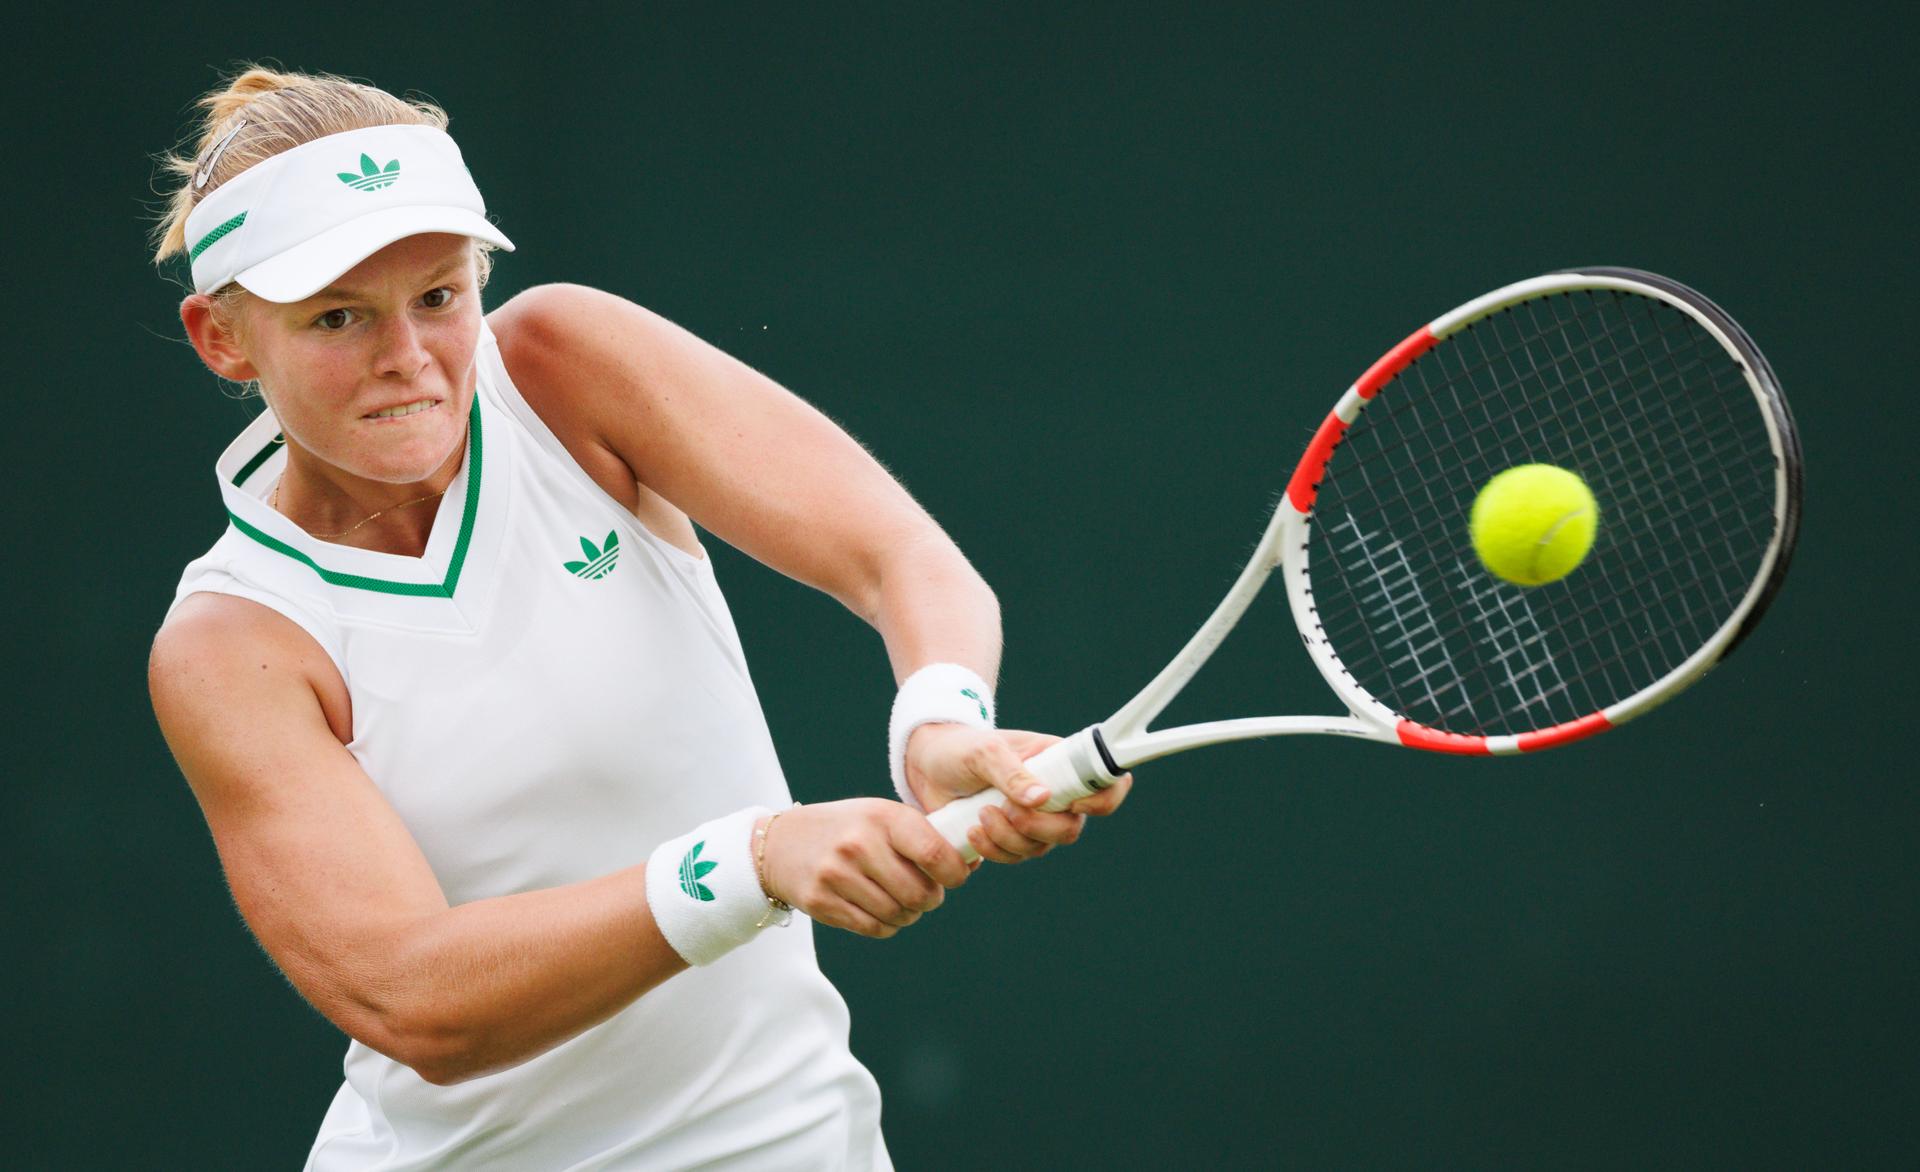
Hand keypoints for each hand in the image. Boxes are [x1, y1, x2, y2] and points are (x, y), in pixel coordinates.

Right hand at [759, 799, 971, 938]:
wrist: (781, 843)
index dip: (955, 873)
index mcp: (882, 817)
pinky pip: (874, 928)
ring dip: (907, 915)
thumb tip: (975, 861)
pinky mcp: (822, 901)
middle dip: (930, 899)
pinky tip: (879, 910)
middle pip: (920, 894)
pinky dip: (886, 926)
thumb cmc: (847, 829)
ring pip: (898, 915)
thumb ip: (922, 836)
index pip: (935, 852)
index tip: (955, 877)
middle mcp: (860, 844)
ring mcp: (838, 874)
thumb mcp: (881, 816)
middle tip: (925, 894)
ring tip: (899, 901)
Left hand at [904, 725, 1132, 864]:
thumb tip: (1043, 798)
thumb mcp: (984, 751)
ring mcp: (1032, 818)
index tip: (1074, 805)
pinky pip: (1015, 856)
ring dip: (1010, 838)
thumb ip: (1012, 772)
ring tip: (980, 814)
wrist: (926, 764)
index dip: (1102, 800)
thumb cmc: (961, 747)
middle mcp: (1053, 793)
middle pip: (1071, 828)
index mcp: (1059, 762)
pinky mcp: (1009, 836)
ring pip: (1041, 846)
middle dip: (1039, 827)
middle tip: (1006, 809)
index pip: (1105, 783)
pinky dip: (994, 850)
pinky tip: (972, 832)